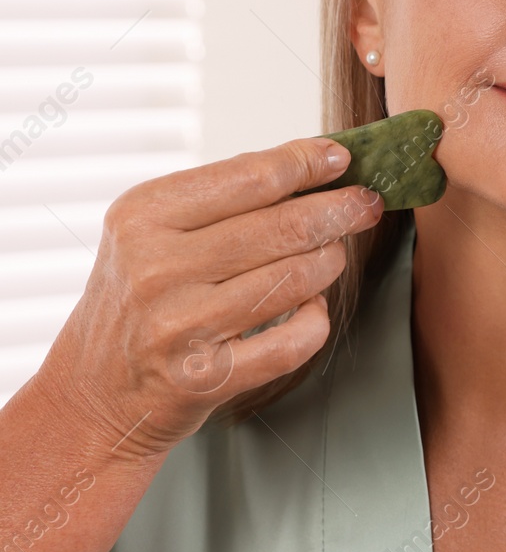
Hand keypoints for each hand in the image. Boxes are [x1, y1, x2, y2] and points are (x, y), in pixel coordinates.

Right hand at [35, 136, 385, 457]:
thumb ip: (223, 198)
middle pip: (284, 226)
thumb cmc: (139, 299)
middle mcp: (156, 268)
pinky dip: (316, 320)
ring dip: (330, 262)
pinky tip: (309, 308)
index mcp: (142, 217)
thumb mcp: (153, 233)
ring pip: (297, 278)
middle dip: (340, 210)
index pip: (250, 177)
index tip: (342, 159)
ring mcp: (180, 326)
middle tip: (366, 204)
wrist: (92, 392)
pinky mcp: (205, 378)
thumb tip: (317, 164)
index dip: (307, 164)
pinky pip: (295, 340)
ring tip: (333, 255)